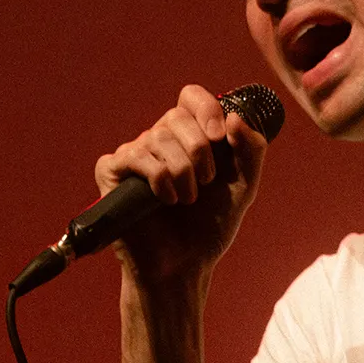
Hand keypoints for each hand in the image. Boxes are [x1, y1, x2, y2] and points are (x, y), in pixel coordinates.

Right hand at [94, 84, 267, 285]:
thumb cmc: (210, 226)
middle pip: (176, 115)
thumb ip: (251, 149)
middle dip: (199, 150)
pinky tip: (165, 200)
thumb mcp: (244, 185)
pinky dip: (158, 179)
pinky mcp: (112, 172)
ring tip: (187, 199)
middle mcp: (160, 139)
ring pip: (157, 137)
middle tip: (206, 182)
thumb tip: (235, 116)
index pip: (192, 97)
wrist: (184, 265)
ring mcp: (134, 154)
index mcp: (190, 136)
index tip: (220, 137)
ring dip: (182, 172)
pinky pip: (134, 156)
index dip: (207, 109)